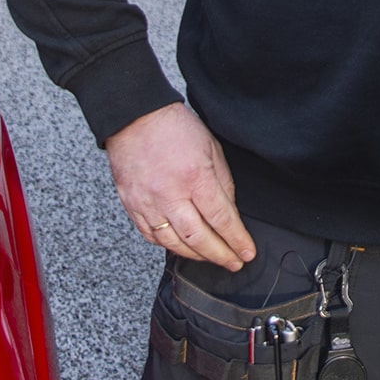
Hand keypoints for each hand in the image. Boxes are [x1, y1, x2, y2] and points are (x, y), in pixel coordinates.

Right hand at [104, 101, 254, 270]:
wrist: (134, 117)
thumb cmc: (174, 128)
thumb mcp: (212, 149)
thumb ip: (223, 183)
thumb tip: (229, 214)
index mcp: (195, 177)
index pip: (222, 219)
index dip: (237, 240)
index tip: (247, 252)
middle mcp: (170, 194)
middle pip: (199, 239)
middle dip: (220, 255)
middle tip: (233, 262)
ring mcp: (147, 203)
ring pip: (173, 244)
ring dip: (196, 256)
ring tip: (211, 257)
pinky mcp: (132, 205)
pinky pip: (151, 236)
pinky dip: (168, 246)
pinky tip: (181, 247)